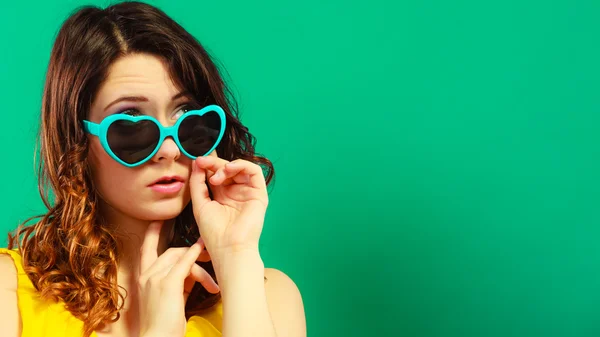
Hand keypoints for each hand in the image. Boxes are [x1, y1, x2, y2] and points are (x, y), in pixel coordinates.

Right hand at [138, 221, 219, 336]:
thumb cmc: (164, 324)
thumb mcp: (169, 298)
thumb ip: (177, 282)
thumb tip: (193, 270)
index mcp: (143, 278)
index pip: (145, 249)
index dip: (152, 234)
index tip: (158, 221)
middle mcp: (146, 275)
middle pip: (172, 252)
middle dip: (192, 252)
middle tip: (208, 256)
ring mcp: (155, 278)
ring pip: (181, 257)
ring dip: (200, 267)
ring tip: (212, 283)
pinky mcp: (167, 283)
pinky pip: (185, 263)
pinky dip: (196, 256)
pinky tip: (204, 252)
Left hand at [189, 154, 268, 259]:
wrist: (229, 248)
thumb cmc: (214, 232)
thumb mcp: (200, 204)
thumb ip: (197, 183)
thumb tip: (197, 163)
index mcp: (222, 196)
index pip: (216, 174)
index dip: (207, 166)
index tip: (197, 162)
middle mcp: (235, 193)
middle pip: (227, 169)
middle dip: (214, 164)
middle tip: (203, 163)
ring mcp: (247, 193)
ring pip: (240, 168)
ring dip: (226, 165)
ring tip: (216, 176)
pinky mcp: (259, 194)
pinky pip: (255, 171)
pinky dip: (242, 165)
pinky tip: (229, 169)